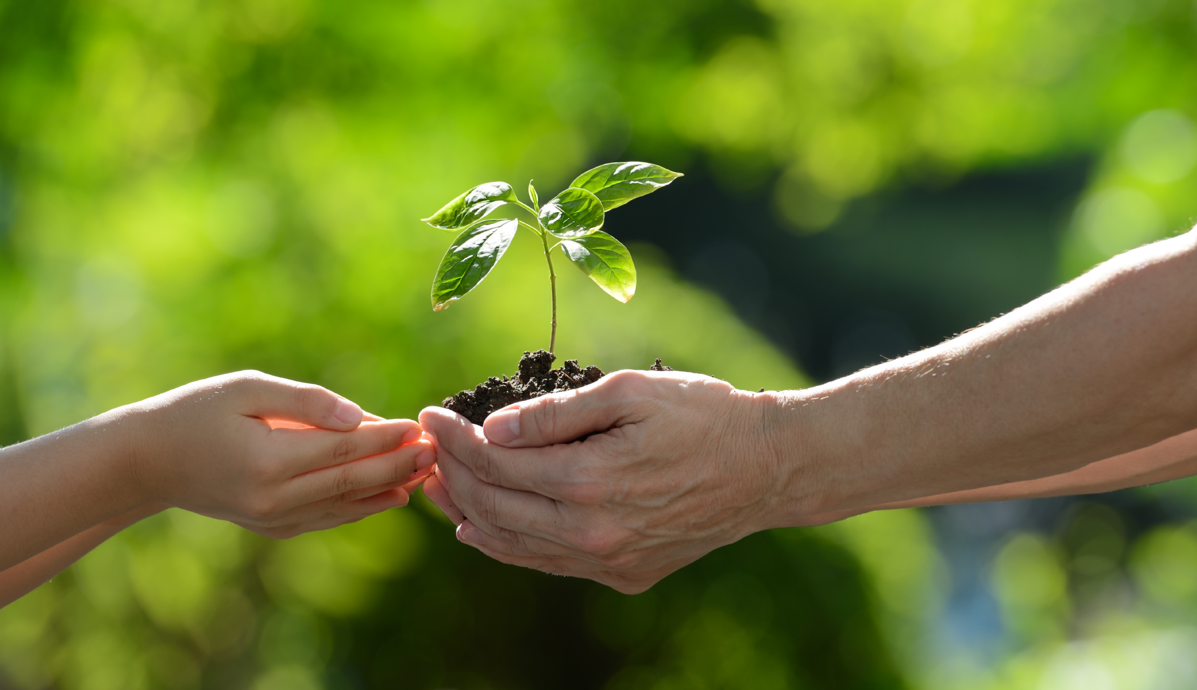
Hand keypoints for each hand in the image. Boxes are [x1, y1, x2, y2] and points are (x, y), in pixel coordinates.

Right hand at [116, 371, 434, 537]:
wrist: (147, 462)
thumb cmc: (196, 411)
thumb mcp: (246, 389)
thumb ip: (305, 401)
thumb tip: (358, 415)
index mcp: (268, 460)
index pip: (343, 448)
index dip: (384, 436)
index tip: (416, 424)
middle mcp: (274, 498)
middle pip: (352, 480)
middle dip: (398, 465)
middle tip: (436, 450)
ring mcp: (273, 519)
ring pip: (345, 505)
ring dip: (389, 488)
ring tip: (426, 473)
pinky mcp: (271, 528)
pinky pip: (327, 518)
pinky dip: (362, 508)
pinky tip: (391, 497)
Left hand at [418, 369, 782, 593]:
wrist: (768, 467)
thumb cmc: (703, 414)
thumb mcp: (630, 391)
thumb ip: (557, 413)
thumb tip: (493, 428)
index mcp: (591, 481)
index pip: (496, 462)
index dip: (455, 437)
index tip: (432, 413)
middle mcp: (593, 533)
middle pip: (494, 506)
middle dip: (452, 472)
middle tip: (429, 444)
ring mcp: (608, 561)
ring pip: (513, 544)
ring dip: (468, 512)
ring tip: (438, 485)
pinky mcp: (623, 575)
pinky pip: (546, 563)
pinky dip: (506, 546)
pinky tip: (480, 529)